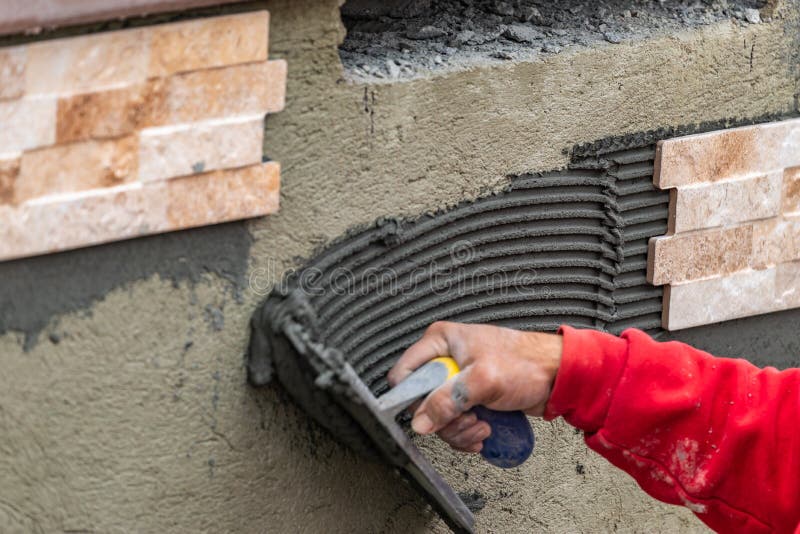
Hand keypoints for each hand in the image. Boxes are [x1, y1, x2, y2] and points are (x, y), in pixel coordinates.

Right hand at [387, 321, 561, 452]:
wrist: (555, 376)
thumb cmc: (527, 363)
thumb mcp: (484, 380)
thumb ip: (449, 400)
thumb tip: (422, 421)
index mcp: (441, 342)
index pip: (405, 374)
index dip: (413, 398)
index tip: (432, 413)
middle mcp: (445, 359)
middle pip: (422, 402)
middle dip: (445, 419)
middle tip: (468, 418)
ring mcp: (456, 380)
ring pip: (438, 417)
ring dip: (459, 430)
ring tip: (482, 425)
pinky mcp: (468, 397)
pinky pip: (454, 423)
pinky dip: (467, 433)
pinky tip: (483, 429)